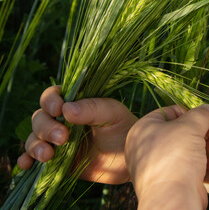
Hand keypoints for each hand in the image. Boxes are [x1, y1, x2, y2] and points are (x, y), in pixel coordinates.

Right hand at [17, 86, 137, 183]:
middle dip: (46, 128)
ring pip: (34, 138)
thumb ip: (92, 108)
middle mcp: (62, 121)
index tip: (58, 110)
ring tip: (47, 155)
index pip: (52, 97)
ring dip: (35, 145)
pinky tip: (26, 164)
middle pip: (40, 118)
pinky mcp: (57, 161)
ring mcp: (58, 142)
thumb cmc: (124, 129)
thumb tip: (65, 109)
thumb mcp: (113, 114)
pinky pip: (35, 159)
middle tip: (63, 138)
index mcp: (75, 104)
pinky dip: (26, 160)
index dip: (50, 101)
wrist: (130, 159)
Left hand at [125, 105, 208, 209]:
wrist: (172, 198)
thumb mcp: (189, 127)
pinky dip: (204, 162)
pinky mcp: (171, 181)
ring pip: (188, 150)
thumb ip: (201, 114)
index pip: (169, 112)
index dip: (191, 112)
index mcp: (144, 129)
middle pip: (182, 132)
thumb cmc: (175, 156)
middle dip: (205, 131)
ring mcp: (159, 166)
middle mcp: (148, 147)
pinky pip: (189, 166)